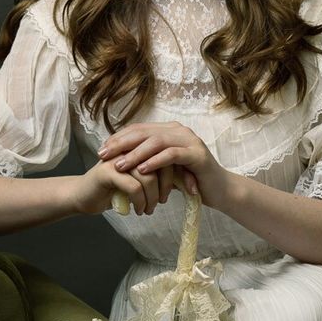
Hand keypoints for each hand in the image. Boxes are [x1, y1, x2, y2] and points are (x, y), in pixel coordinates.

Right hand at [75, 155, 178, 216]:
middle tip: (162, 201)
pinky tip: (138, 210)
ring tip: (149, 209)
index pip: (165, 154)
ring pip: (148, 177)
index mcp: (137, 147)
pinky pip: (134, 187)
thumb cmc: (111, 190)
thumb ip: (155, 176)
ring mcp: (117, 159)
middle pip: (160, 163)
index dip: (177, 172)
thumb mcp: (138, 182)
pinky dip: (140, 202)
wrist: (82, 197)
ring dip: (152, 198)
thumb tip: (181, 180)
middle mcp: (128, 149)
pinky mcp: (108, 172)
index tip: (182, 190)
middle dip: (166, 186)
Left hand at [97, 121, 232, 211]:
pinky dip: (155, 161)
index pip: (139, 129)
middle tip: (104, 154)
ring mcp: (189, 140)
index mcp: (170, 131)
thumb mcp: (164, 169)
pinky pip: (172, 155)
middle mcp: (179, 131)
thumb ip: (148, 161)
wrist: (219, 191)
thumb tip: (120, 162)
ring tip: (120, 165)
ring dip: (136, 154)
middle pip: (145, 133)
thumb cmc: (191, 181)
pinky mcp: (197, 154)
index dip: (119, 138)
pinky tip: (142, 169)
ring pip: (157, 142)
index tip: (102, 150)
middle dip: (121, 144)